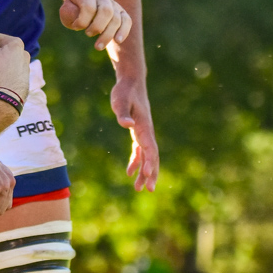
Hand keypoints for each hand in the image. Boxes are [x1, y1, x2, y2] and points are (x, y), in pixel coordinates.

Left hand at [59, 0, 130, 51]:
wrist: (86, 1)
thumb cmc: (74, 10)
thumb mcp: (66, 10)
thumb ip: (69, 13)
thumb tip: (78, 18)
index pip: (89, 7)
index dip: (82, 21)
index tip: (75, 27)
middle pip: (106, 11)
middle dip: (97, 27)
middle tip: (88, 34)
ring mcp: (114, 4)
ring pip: (116, 18)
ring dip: (107, 35)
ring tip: (98, 47)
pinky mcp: (121, 13)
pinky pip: (127, 21)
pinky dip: (123, 31)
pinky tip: (117, 41)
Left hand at [111, 72, 158, 190]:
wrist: (131, 82)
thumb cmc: (125, 91)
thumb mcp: (120, 100)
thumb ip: (122, 113)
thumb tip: (126, 124)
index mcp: (144, 126)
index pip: (149, 148)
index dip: (149, 163)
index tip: (146, 176)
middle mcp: (147, 132)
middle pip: (152, 156)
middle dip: (151, 174)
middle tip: (148, 190)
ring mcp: (143, 132)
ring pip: (147, 156)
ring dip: (144, 172)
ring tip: (139, 188)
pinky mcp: (138, 132)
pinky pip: (140, 151)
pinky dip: (136, 162)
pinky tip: (129, 173)